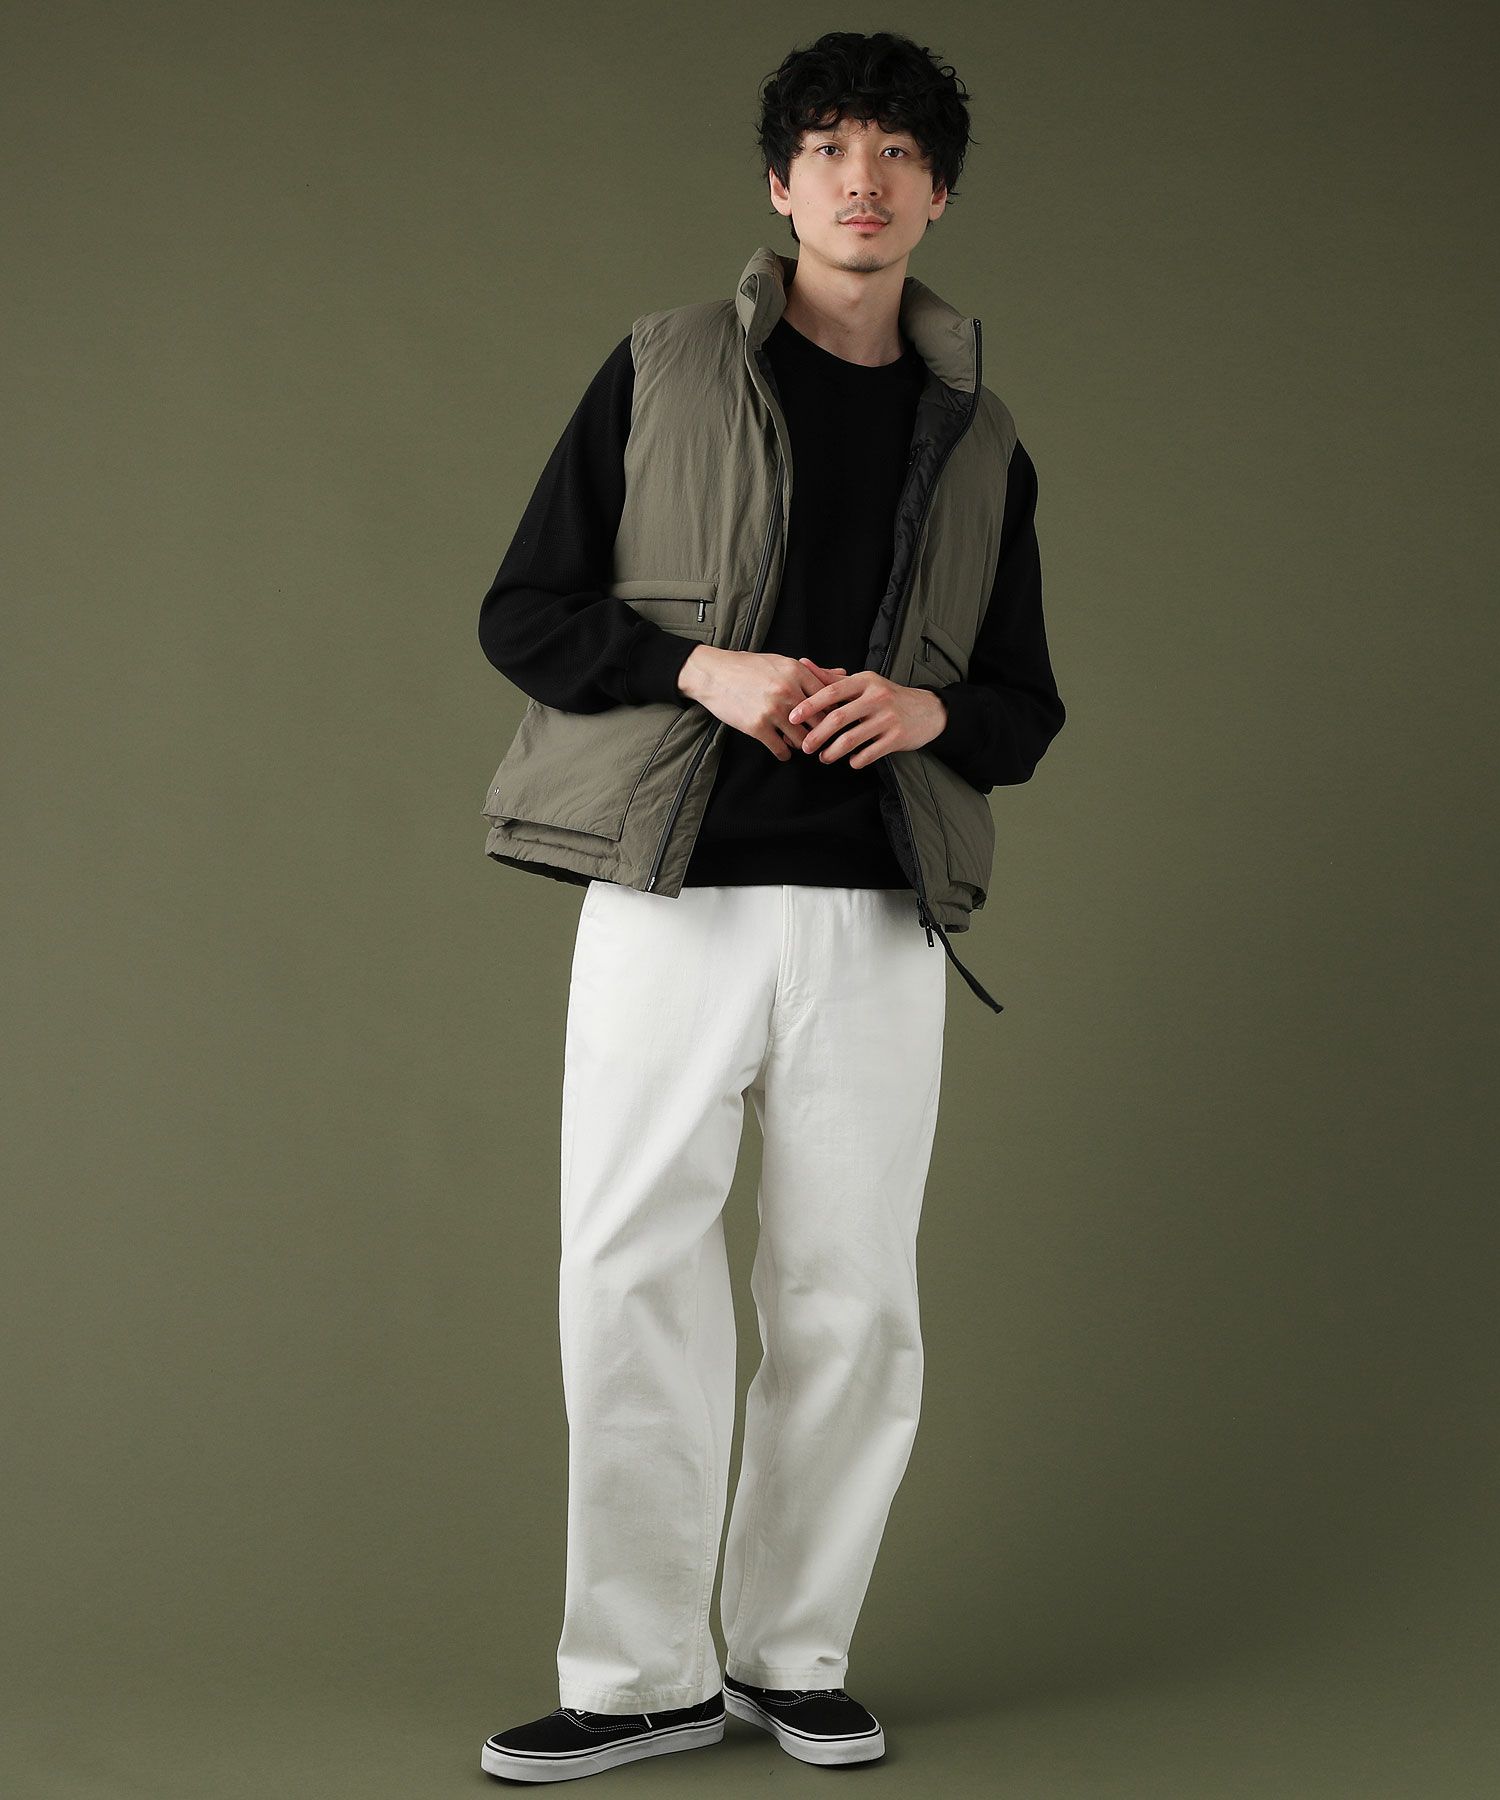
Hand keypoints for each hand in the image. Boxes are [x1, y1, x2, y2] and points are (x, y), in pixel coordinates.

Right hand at [677, 647, 851, 761]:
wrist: (712, 674)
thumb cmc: (748, 666)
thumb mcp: (782, 662)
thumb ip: (814, 671)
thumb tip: (843, 674)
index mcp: (797, 672)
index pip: (830, 698)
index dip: (835, 712)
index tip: (836, 722)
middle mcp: (788, 691)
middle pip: (820, 721)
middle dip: (823, 734)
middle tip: (823, 741)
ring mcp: (773, 710)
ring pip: (803, 739)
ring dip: (803, 745)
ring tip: (800, 744)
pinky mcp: (757, 727)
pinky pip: (781, 750)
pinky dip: (784, 753)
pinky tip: (782, 749)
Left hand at [789, 667, 948, 767]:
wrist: (927, 710)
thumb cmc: (887, 696)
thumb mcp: (863, 682)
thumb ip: (832, 678)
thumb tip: (803, 663)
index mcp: (865, 681)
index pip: (831, 692)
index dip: (809, 705)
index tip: (792, 717)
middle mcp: (877, 697)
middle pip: (838, 718)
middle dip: (817, 735)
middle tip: (804, 746)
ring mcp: (888, 718)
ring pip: (851, 739)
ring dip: (832, 752)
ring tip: (823, 757)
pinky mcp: (897, 738)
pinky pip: (869, 753)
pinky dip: (856, 760)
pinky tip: (850, 761)